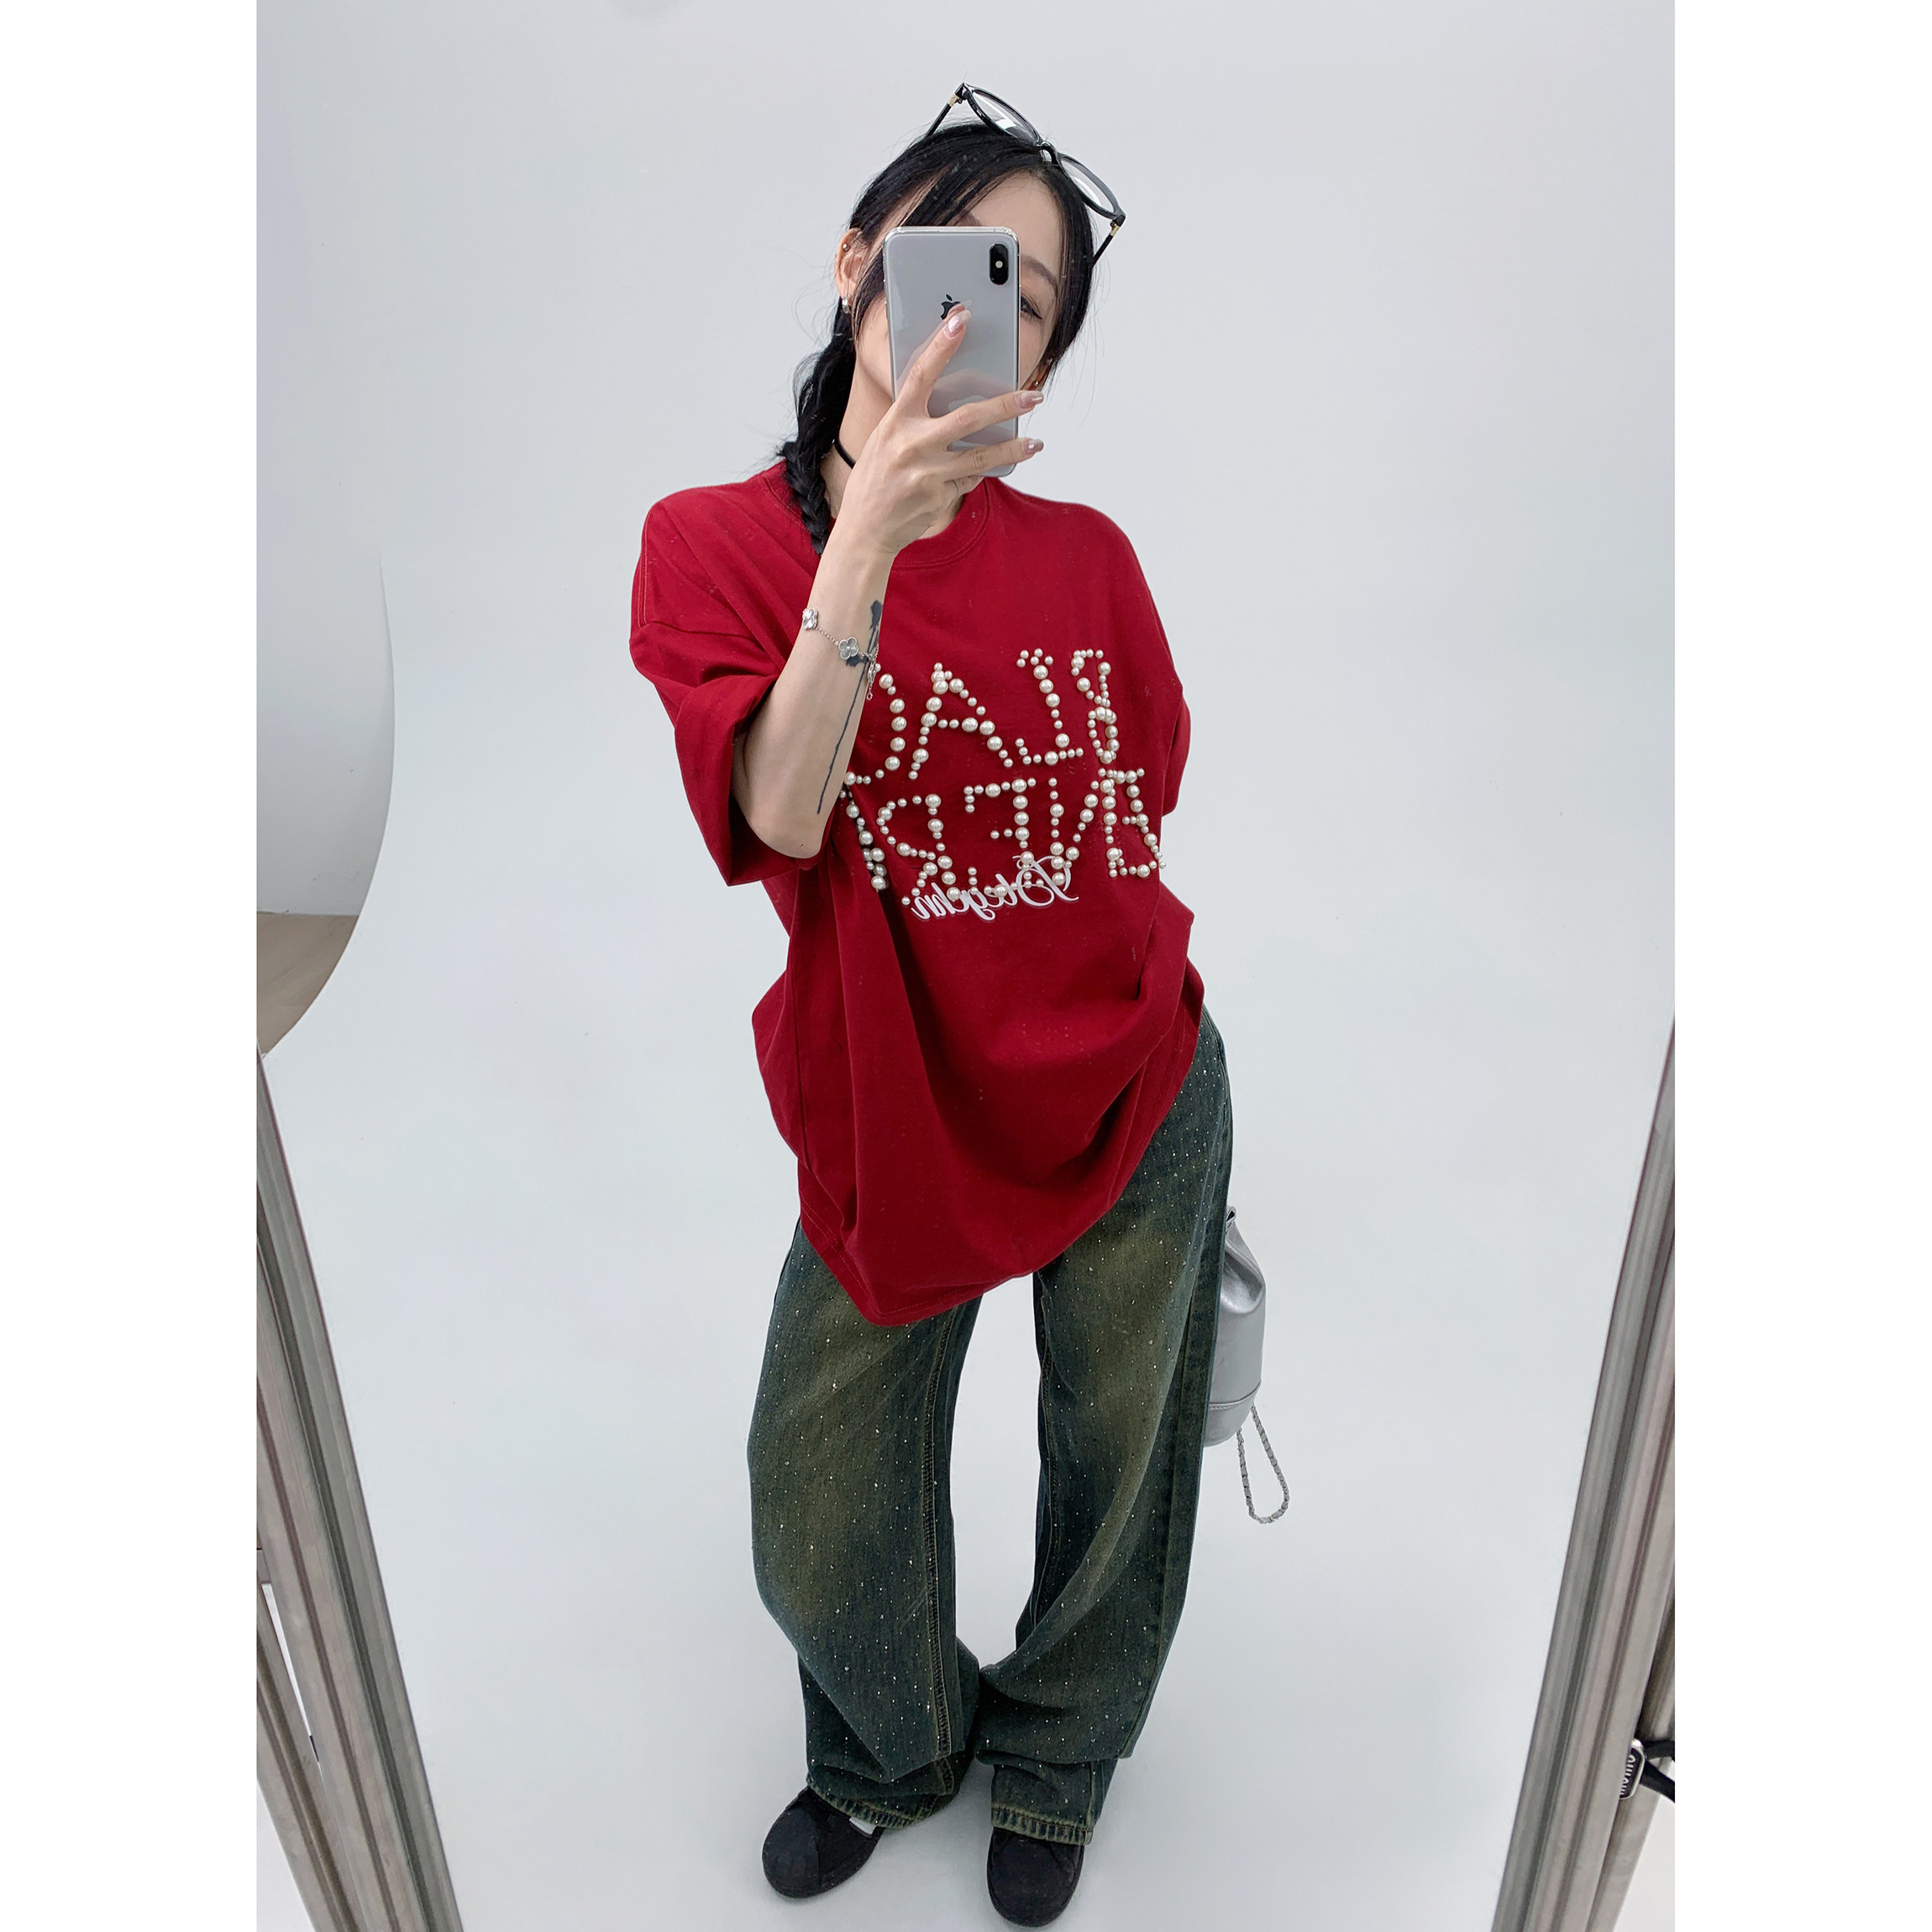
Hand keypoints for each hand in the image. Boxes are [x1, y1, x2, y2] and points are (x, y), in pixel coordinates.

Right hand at [830, 308, 1043, 561]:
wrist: (864, 531)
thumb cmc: (875, 480)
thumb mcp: (885, 441)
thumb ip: (913, 421)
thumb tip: (954, 402)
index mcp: (895, 422)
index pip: (921, 374)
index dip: (941, 345)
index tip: (961, 318)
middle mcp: (911, 444)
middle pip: (969, 417)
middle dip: (1007, 404)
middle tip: (1034, 395)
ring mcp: (927, 473)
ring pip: (982, 455)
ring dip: (1013, 447)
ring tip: (1036, 443)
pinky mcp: (938, 496)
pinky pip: (970, 478)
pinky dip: (981, 471)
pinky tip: (990, 467)